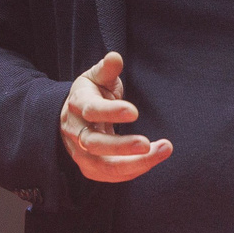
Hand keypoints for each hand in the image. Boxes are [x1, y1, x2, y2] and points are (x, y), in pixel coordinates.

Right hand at [61, 52, 171, 182]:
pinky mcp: (89, 167)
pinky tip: (152, 160)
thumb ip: (107, 69)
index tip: (135, 112)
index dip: (112, 112)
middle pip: (95, 144)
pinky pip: (109, 175)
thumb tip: (115, 56)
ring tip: (162, 151)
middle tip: (148, 144)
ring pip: (103, 166)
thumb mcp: (96, 76)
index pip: (91, 110)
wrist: (71, 117)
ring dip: (133, 163)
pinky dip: (131, 171)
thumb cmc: (91, 93)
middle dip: (122, 146)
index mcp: (77, 104)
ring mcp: (81, 153)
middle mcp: (76, 131)